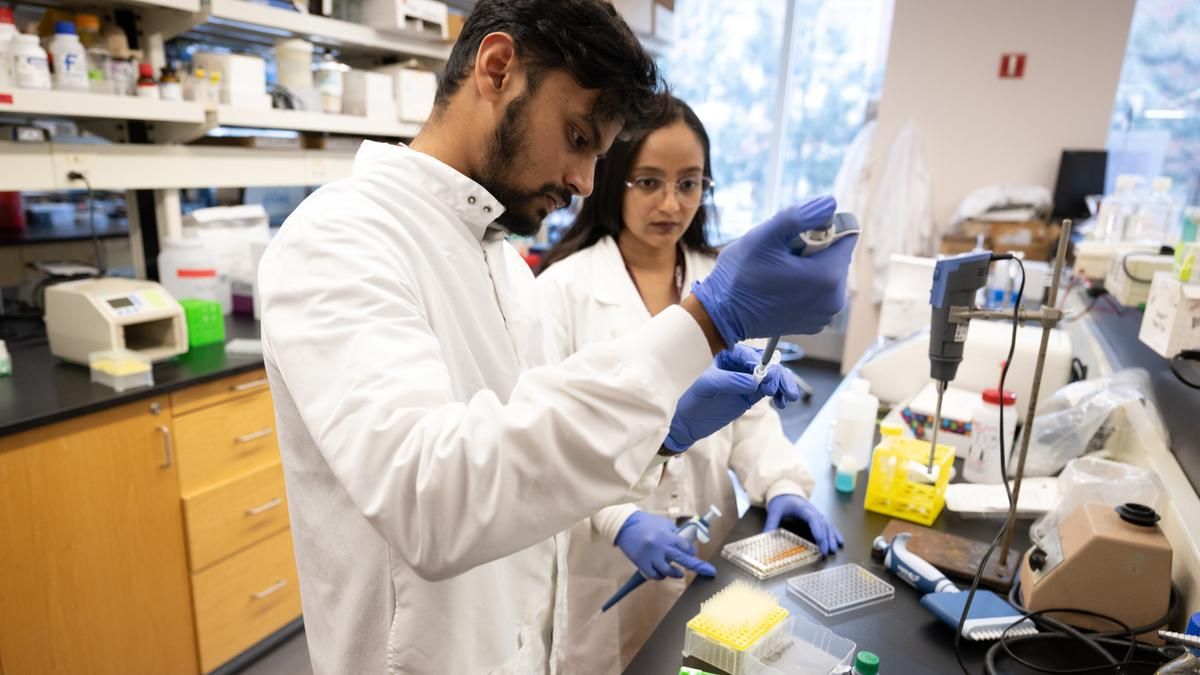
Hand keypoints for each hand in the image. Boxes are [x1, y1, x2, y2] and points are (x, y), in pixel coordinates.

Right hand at [615, 511, 716, 579]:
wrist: (625, 525)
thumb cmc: (645, 523)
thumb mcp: (663, 524)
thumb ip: (674, 534)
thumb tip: (685, 543)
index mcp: (668, 536)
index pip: (686, 547)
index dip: (691, 552)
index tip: (691, 554)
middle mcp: (661, 547)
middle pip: (684, 560)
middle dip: (699, 566)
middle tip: (709, 572)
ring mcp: (652, 556)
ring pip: (669, 571)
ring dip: (676, 573)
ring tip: (678, 572)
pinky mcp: (642, 563)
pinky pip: (655, 576)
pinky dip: (660, 576)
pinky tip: (661, 573)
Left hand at [665, 345, 799, 451]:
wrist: (686, 422)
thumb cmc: (690, 399)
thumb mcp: (706, 387)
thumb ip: (730, 381)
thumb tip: (755, 381)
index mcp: (727, 355)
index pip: (751, 355)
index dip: (763, 365)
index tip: (769, 380)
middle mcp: (739, 365)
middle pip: (766, 365)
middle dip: (779, 376)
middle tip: (785, 392)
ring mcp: (746, 380)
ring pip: (772, 378)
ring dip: (782, 385)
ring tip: (787, 398)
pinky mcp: (751, 394)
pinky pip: (770, 390)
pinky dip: (778, 394)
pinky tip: (781, 402)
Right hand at [692, 196, 857, 346]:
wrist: (721, 315)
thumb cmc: (739, 275)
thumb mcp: (765, 236)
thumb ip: (800, 216)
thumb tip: (831, 203)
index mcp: (827, 276)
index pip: (846, 236)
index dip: (823, 227)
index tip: (795, 235)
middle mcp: (834, 299)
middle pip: (837, 256)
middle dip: (815, 248)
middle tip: (783, 253)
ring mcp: (825, 315)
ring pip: (828, 273)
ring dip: (810, 266)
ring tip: (780, 270)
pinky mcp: (815, 324)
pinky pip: (820, 292)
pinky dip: (807, 285)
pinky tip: (782, 286)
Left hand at [764, 494, 844, 556]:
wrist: (786, 490)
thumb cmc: (782, 500)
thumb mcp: (774, 510)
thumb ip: (770, 523)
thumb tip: (765, 536)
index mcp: (804, 509)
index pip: (813, 520)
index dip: (818, 531)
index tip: (820, 542)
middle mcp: (813, 511)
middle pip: (823, 525)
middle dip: (826, 539)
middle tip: (827, 552)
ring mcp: (817, 514)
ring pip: (828, 526)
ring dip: (832, 538)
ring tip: (835, 550)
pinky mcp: (818, 517)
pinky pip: (829, 526)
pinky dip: (835, 534)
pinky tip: (840, 542)